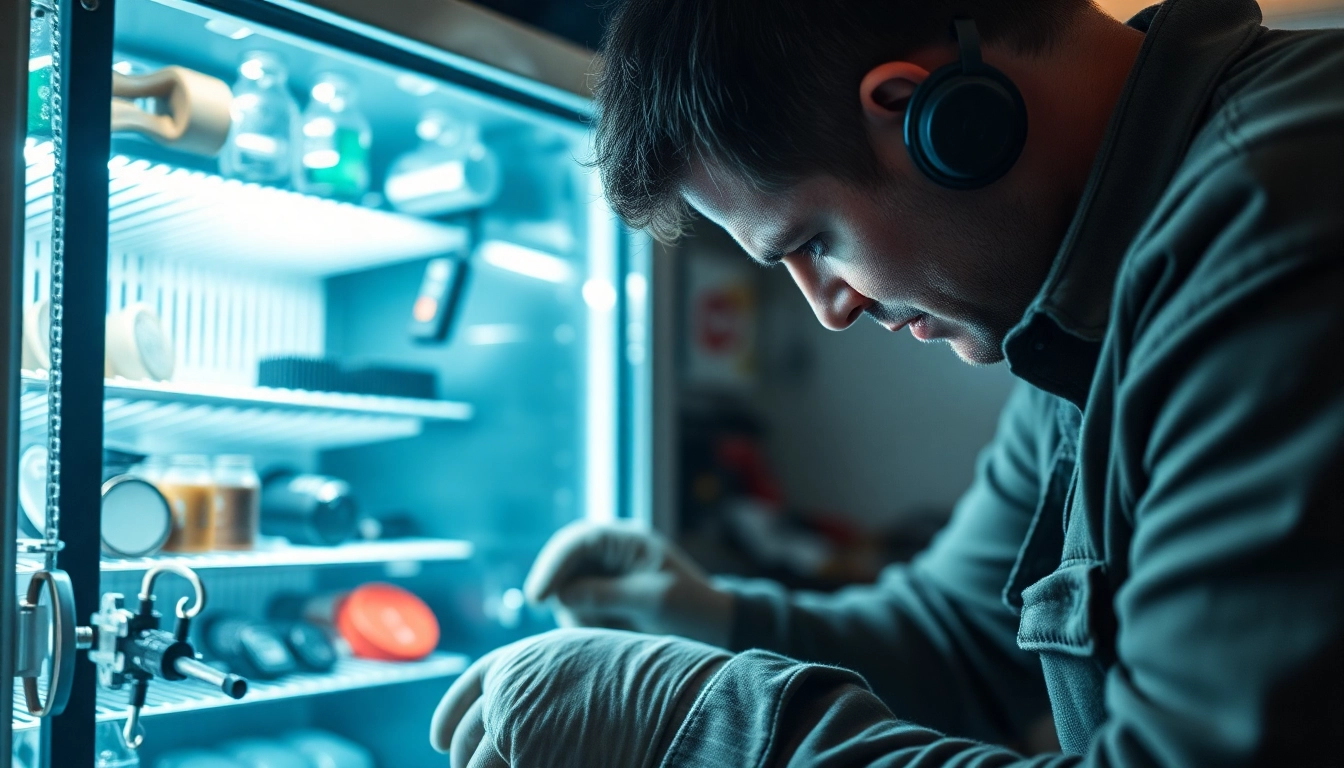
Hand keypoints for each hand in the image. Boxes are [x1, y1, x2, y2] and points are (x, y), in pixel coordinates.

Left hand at [430, 628, 728, 767]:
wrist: (671, 696)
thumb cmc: (644, 684)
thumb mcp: (584, 662)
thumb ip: (545, 681)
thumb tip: (513, 712)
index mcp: (523, 657)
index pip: (469, 687)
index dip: (448, 716)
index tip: (437, 740)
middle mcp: (510, 687)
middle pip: (466, 737)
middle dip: (465, 761)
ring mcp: (514, 725)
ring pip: (478, 767)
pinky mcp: (526, 758)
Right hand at [524, 522, 733, 646]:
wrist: (712, 627)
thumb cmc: (690, 607)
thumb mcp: (652, 601)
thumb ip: (606, 594)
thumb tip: (561, 594)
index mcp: (627, 539)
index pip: (578, 541)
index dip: (553, 566)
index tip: (538, 597)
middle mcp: (611, 551)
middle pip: (564, 564)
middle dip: (563, 593)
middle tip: (574, 622)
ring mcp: (604, 572)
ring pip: (566, 589)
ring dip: (576, 612)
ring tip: (608, 631)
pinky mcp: (602, 595)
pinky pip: (576, 606)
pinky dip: (584, 621)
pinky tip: (607, 632)